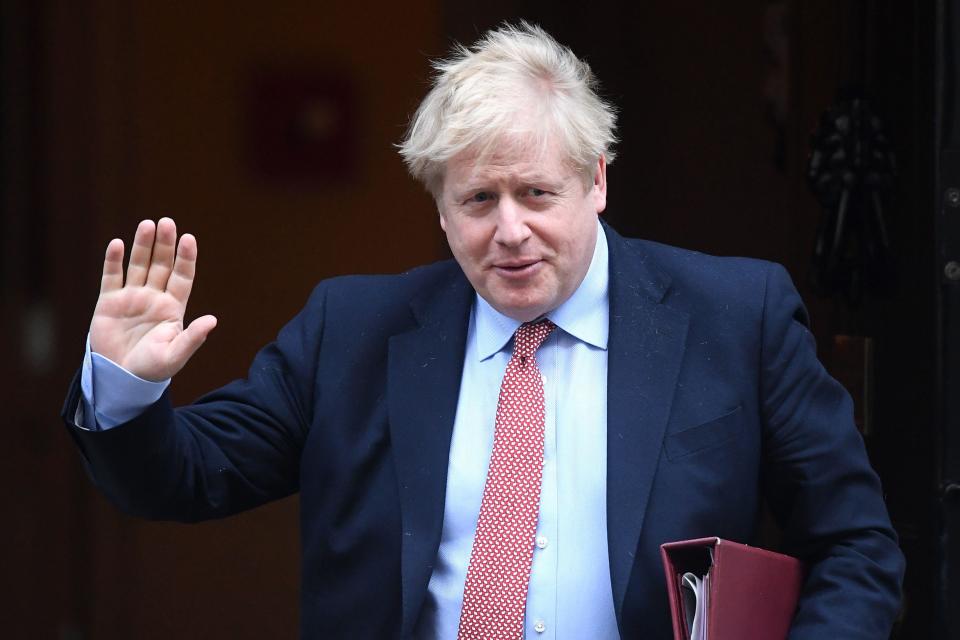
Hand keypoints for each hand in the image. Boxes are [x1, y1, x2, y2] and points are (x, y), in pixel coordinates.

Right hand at [89, 218, 216, 380]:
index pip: (182, 277)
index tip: (188, 238)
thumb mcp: (175, 355)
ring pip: (138, 265)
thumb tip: (213, 320)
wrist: (121, 379)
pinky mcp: (109, 302)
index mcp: (173, 308)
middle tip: (167, 222)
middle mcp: (154, 298)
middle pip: (161, 265)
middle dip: (164, 244)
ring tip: (147, 225)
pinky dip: (114, 261)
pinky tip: (118, 244)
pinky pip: (112, 277)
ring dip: (142, 245)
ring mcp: (132, 297)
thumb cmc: (152, 369)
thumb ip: (192, 337)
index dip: (185, 258)